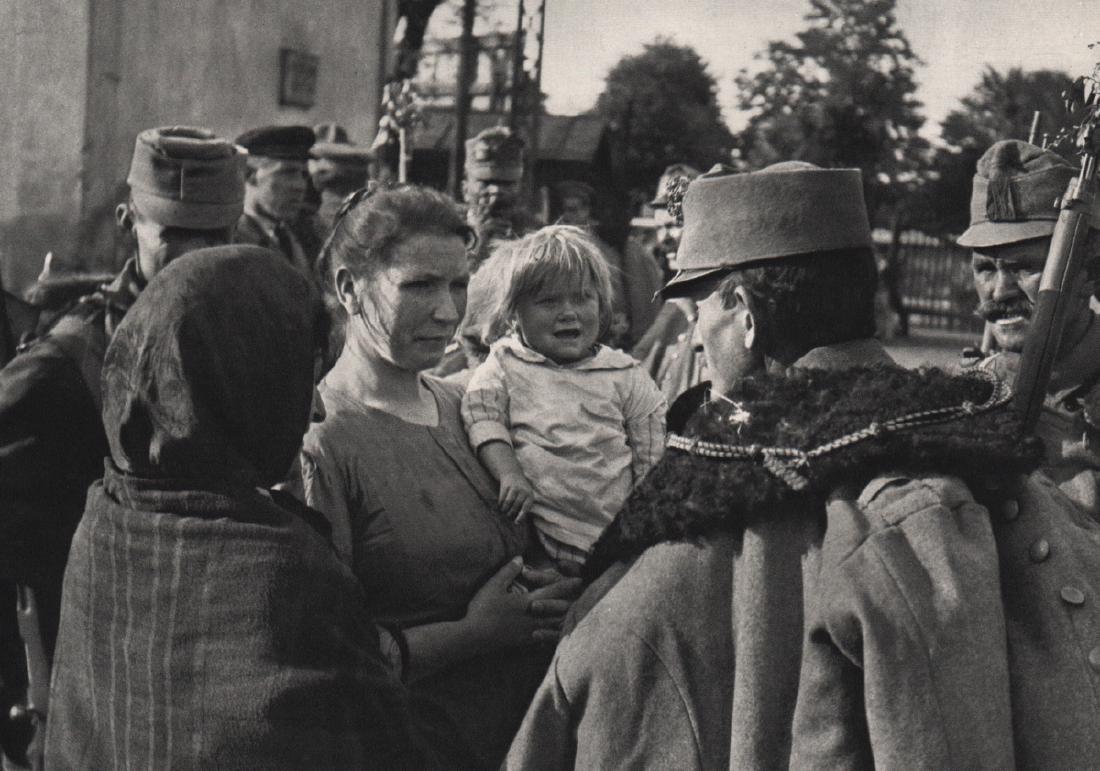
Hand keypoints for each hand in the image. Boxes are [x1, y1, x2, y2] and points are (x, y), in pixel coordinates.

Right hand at [464, 558, 579, 647]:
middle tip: (583, 600)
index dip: (567, 585)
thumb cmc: (483, 609)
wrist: (474, 637)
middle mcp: (534, 618)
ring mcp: (530, 632)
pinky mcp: (524, 642)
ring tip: (574, 617)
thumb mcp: (494, 586)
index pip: (553, 592)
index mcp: (529, 602)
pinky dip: (552, 636)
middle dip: (572, 604)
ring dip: (565, 620)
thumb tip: (520, 558)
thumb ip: (508, 571)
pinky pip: (544, 639)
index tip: (580, 580)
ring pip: (554, 626)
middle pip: (559, 611)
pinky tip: (554, 636)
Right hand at [499, 471, 534, 521]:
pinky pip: (502, 498)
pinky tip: (500, 505)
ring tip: (503, 511)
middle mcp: (523, 491)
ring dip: (504, 509)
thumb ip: (524, 504)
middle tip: (508, 516)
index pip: (525, 508)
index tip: (516, 522)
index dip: (520, 516)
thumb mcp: (526, 494)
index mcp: (530, 495)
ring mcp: (514, 488)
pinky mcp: (506, 486)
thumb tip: (518, 521)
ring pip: (508, 503)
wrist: (513, 473)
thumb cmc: (521, 488)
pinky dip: (500, 504)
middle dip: (510, 513)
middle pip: (515, 506)